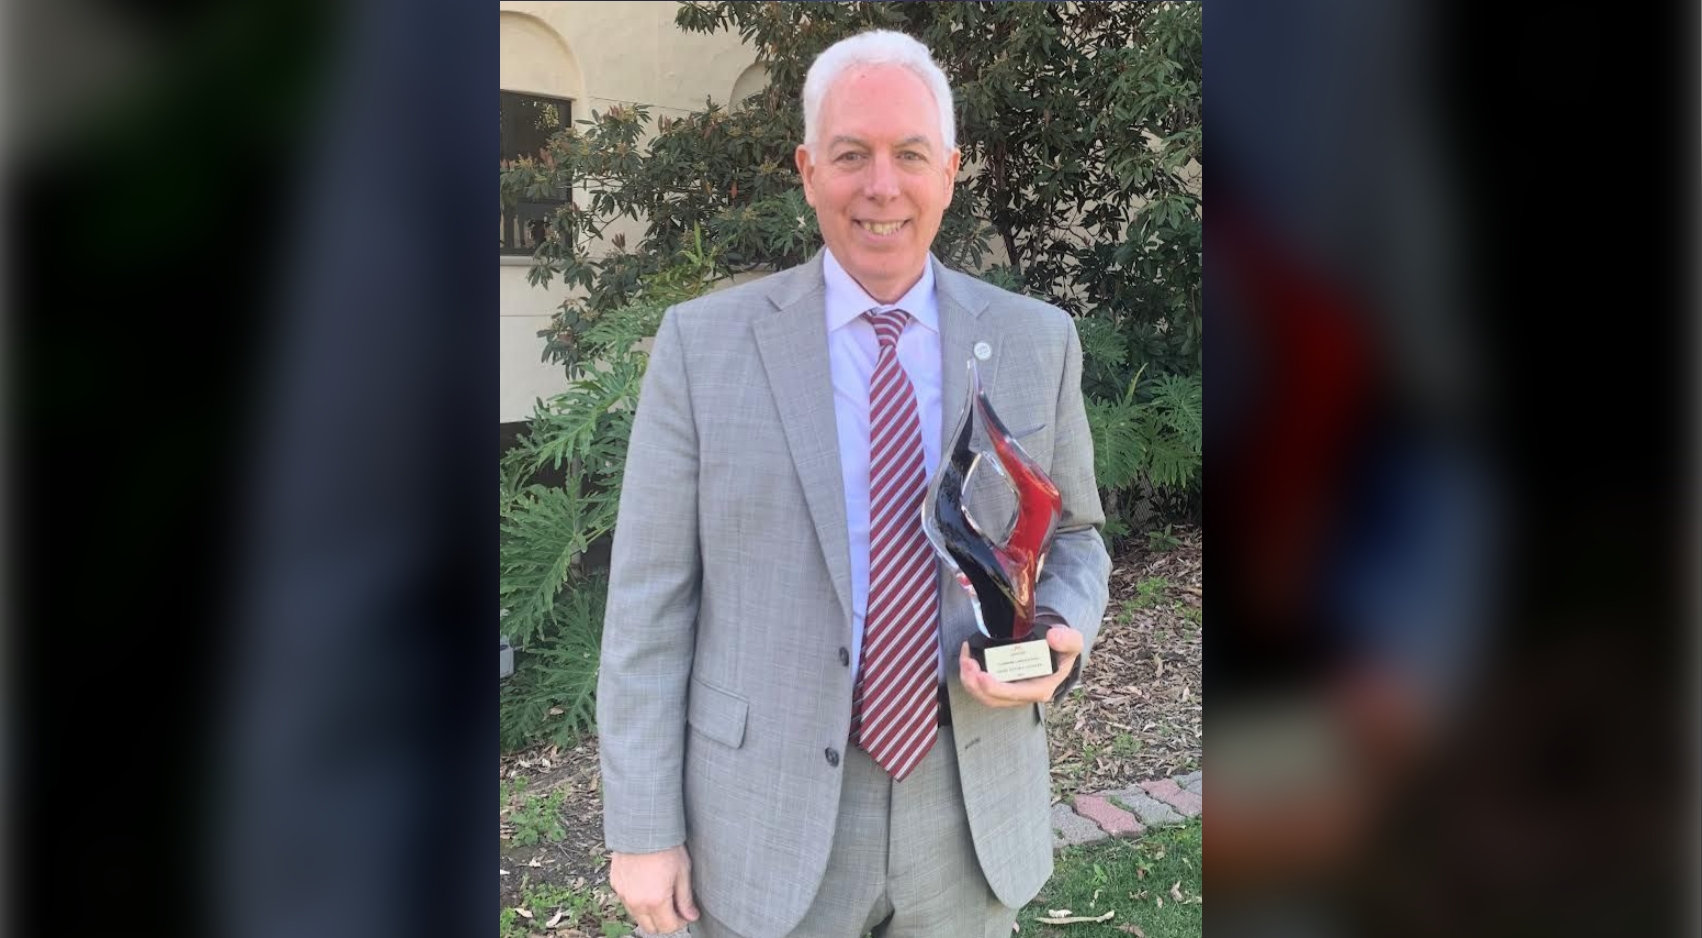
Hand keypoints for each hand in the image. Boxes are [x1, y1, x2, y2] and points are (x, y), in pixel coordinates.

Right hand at [610, 845, 697, 934]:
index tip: (685, 913)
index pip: (668, 927)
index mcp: (656, 901)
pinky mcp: (616, 885)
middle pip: (650, 927)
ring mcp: (624, 895)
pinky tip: (647, 886)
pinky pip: (627, 902)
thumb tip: (691, 916)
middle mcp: (637, 902)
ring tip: (660, 895)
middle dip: (664, 922)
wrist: (642, 827)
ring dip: (650, 913)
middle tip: (674, 908)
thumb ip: (685, 899)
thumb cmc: (665, 847)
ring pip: (637, 916)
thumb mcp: (682, 872)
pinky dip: (637, 901)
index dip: (680, 922)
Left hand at [958, 625, 1082, 707]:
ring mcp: (1011, 692)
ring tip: (965, 661)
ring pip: (985, 696)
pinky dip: (971, 676)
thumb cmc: (1063, 647)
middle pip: (995, 699)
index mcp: (1041, 688)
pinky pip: (982, 688)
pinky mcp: (1001, 685)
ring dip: (970, 682)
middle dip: (976, 685)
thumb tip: (1053, 637)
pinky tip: (967, 659)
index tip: (982, 676)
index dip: (997, 689)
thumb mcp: (1073, 641)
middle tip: (967, 664)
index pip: (1017, 695)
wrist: (1055, 646)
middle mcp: (1024, 695)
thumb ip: (1068, 639)